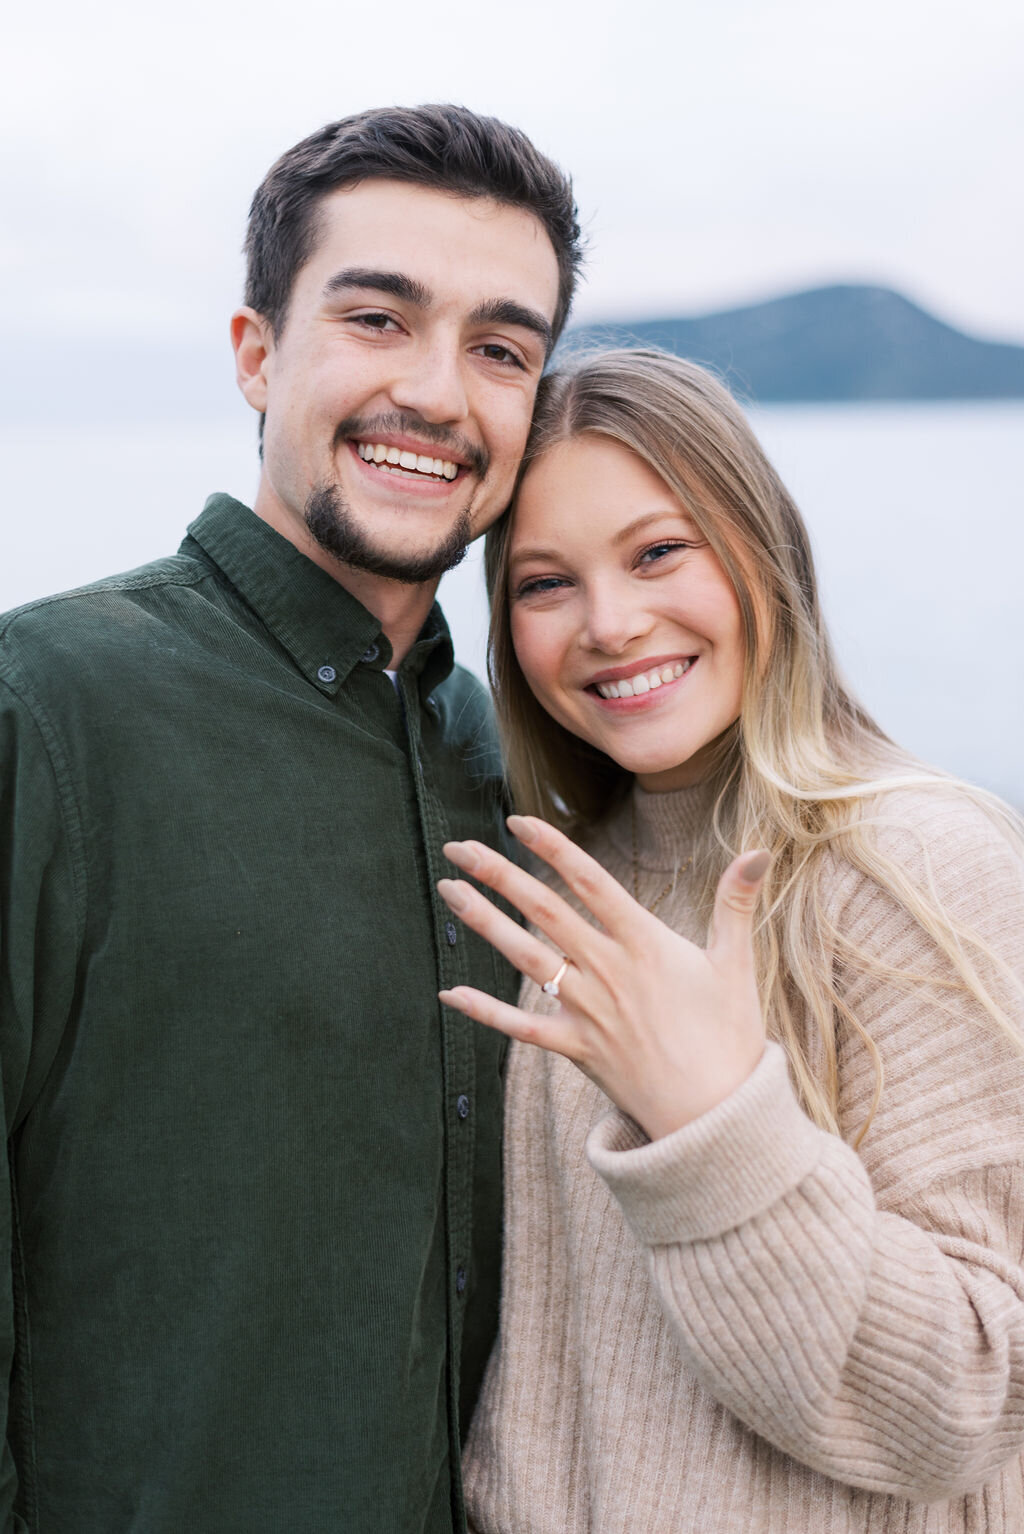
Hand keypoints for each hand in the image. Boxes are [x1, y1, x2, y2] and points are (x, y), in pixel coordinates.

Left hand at [437, 815, 769, 1140]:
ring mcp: (588, 1011)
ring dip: (483, 922)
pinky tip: (449, 993)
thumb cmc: (730, 1038)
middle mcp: (609, 971)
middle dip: (498, 874)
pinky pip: (522, 1027)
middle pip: (544, 911)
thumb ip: (736, 903)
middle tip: (459, 846)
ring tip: (448, 891)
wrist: (718, 1116)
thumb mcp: (736, 965)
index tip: (517, 821)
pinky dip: (485, 1011)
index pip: (590, 882)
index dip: (552, 848)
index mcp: (646, 944)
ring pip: (525, 957)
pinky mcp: (576, 1050)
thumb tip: (760, 850)